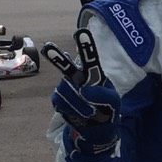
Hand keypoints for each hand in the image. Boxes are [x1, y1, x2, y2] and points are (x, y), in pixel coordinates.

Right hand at [44, 28, 120, 154]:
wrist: (98, 129)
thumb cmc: (108, 110)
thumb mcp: (114, 102)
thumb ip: (103, 94)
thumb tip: (84, 90)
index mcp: (94, 74)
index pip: (90, 58)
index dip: (86, 46)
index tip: (81, 32)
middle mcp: (78, 77)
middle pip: (66, 66)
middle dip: (57, 57)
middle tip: (47, 47)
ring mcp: (67, 88)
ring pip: (66, 91)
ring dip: (79, 103)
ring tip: (91, 112)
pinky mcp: (59, 101)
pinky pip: (61, 102)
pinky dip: (72, 110)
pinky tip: (80, 114)